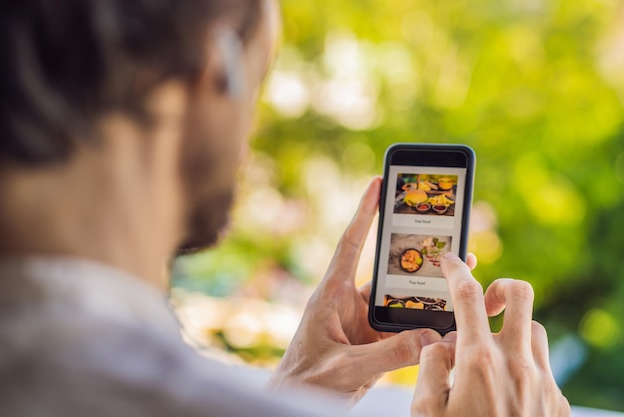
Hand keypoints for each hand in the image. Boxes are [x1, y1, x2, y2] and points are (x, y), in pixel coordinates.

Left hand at [268, 177, 443, 403]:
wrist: (295, 405)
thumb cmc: (304, 381)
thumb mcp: (343, 367)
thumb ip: (386, 356)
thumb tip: (431, 336)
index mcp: (331, 295)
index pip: (351, 244)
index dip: (364, 212)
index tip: (378, 182)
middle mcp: (349, 303)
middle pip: (388, 271)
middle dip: (416, 256)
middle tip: (448, 239)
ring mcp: (363, 323)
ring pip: (401, 301)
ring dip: (427, 293)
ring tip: (460, 278)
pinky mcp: (374, 343)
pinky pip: (405, 329)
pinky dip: (425, 326)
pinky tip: (449, 323)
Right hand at [411, 253, 569, 416]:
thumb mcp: (424, 412)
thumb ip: (429, 367)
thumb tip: (440, 344)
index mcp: (479, 362)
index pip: (467, 296)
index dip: (455, 270)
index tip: (448, 261)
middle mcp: (517, 365)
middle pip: (521, 296)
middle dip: (500, 288)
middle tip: (485, 304)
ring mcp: (543, 383)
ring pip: (537, 331)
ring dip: (513, 332)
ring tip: (490, 354)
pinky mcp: (557, 403)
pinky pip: (545, 367)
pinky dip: (524, 365)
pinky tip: (505, 390)